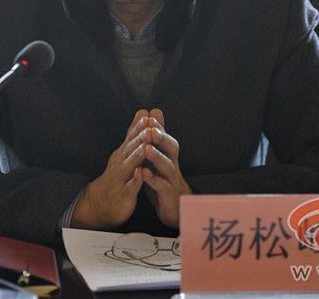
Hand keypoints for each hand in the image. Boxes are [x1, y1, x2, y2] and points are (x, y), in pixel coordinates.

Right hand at [70, 111, 150, 229]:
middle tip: (149, 126)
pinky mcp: (123, 195)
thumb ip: (134, 134)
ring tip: (146, 146)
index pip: (131, 138)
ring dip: (137, 155)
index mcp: (123, 154)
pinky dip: (135, 180)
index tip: (147, 115)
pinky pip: (129, 187)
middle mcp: (120, 164)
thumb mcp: (125, 153)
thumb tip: (142, 113)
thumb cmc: (118, 176)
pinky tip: (140, 173)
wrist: (101, 202)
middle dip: (140, 137)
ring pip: (129, 165)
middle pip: (130, 148)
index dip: (139, 127)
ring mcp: (121, 179)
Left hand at [138, 109, 191, 228]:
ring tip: (146, 149)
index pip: (165, 137)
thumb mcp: (159, 155)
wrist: (174, 207)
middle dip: (162, 138)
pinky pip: (162, 186)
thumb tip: (154, 111)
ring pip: (167, 166)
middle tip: (151, 130)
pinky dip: (153, 180)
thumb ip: (156, 135)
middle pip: (171, 148)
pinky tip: (144, 173)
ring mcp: (172, 179)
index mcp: (168, 154)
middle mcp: (172, 164)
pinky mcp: (169, 194)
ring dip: (157, 157)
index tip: (149, 115)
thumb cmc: (163, 178)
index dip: (158, 127)